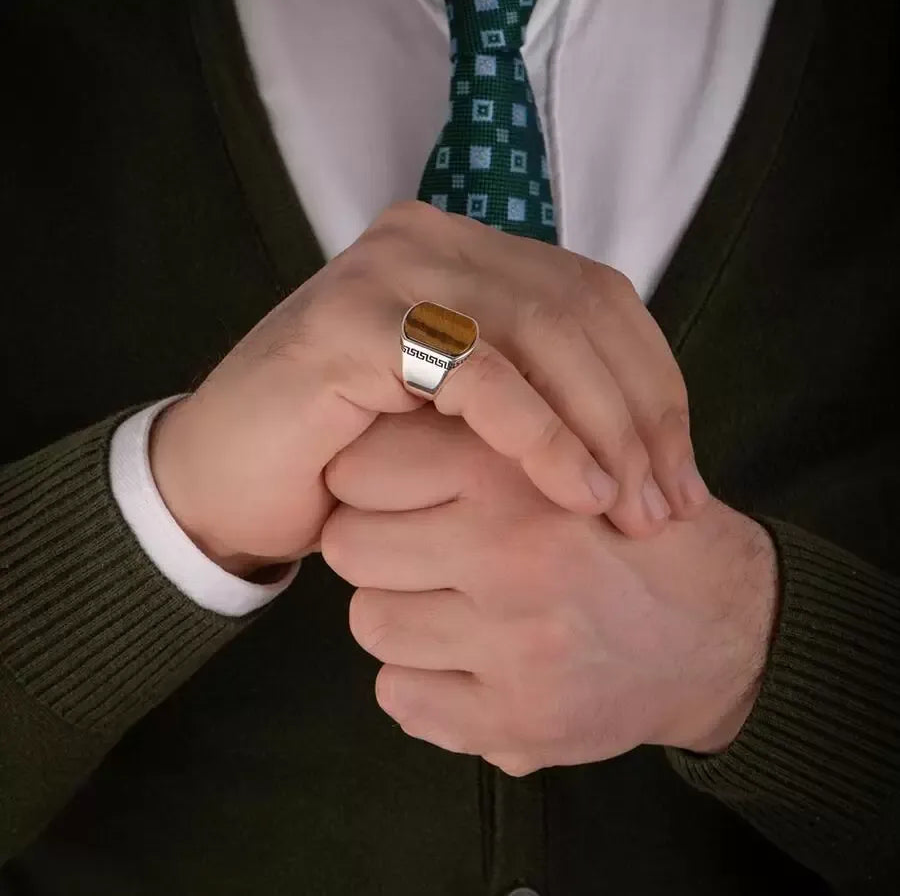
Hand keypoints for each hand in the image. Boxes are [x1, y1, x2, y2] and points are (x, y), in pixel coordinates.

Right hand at [151, 201, 707, 575]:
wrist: (224, 484)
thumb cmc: (353, 462)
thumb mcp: (464, 421)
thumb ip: (538, 397)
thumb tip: (651, 446)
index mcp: (466, 252)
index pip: (597, 297)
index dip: (654, 385)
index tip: (680, 475)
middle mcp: (430, 241)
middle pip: (580, 307)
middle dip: (640, 414)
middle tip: (666, 505)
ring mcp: (387, 273)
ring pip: (540, 329)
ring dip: (602, 426)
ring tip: (629, 509)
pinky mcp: (351, 324)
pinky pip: (474, 370)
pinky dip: (538, 432)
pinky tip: (575, 490)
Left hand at [322, 408, 777, 775]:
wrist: (724, 629)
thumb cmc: (628, 529)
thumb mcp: (567, 449)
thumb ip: (476, 439)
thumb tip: (360, 438)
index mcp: (517, 472)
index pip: (361, 468)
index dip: (369, 479)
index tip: (393, 491)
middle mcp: (511, 555)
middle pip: (350, 546)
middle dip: (375, 547)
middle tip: (419, 551)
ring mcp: (513, 646)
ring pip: (370, 622)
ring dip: (399, 614)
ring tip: (452, 610)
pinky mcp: (518, 722)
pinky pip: (399, 696)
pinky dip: (420, 682)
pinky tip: (467, 666)